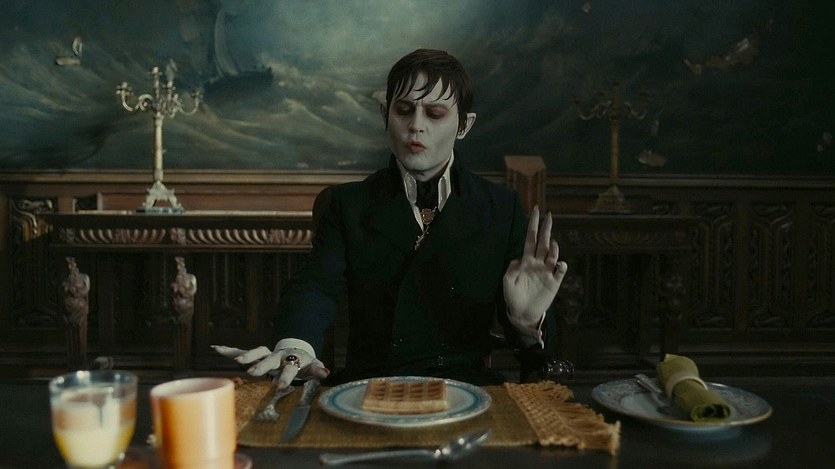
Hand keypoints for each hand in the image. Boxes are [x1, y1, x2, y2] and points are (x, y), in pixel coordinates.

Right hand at [212, 343, 329, 387]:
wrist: (296, 351)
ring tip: (237, 361)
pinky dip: (229, 350)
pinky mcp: (256, 355)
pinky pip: (241, 351)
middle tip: (253, 372)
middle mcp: (277, 355)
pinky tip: (216, 348)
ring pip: (255, 353)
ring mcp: (266, 354)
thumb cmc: (304, 363)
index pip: (289, 368)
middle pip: (268, 359)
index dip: (285, 377)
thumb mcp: (313, 366)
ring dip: (246, 355)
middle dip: (261, 365)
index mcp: (291, 359)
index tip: (280, 386)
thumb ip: (318, 369)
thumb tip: (326, 373)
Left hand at [503, 205, 567, 335]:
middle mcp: (538, 263)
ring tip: (552, 243)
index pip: (530, 238)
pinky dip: (561, 266)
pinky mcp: (554, 282)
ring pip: (553, 254)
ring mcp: (546, 272)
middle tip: (549, 215)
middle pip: (543, 242)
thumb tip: (519, 259)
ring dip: (554, 247)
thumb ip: (511, 268)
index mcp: (526, 260)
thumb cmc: (513, 296)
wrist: (522, 313)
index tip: (535, 210)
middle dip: (546, 229)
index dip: (533, 225)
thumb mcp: (507, 281)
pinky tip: (559, 264)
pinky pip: (560, 271)